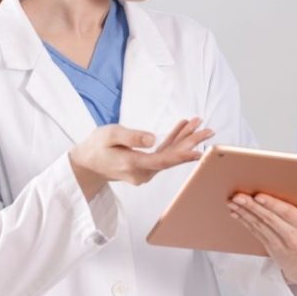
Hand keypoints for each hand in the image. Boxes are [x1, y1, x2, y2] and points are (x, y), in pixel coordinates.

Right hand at [69, 118, 213, 198]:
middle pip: (171, 157)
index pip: (162, 160)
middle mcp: (143, 171)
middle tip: (209, 130)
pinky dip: (173, 140)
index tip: (199, 151)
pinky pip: (163, 153)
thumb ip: (131, 137)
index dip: (182, 155)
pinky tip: (183, 127)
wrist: (87, 164)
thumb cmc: (96, 146)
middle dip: (191, 143)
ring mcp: (146, 171)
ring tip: (199, 124)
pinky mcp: (146, 166)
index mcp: (133, 164)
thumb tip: (152, 139)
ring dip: (184, 139)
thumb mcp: (110, 135)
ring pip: (169, 154)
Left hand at [228, 191, 296, 284]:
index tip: (259, 196)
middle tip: (238, 196)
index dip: (272, 205)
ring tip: (233, 202)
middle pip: (269, 219)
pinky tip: (236, 213)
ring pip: (259, 225)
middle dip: (252, 207)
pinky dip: (245, 222)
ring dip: (244, 213)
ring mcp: (280, 243)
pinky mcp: (270, 248)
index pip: (287, 214)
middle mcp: (292, 236)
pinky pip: (256, 232)